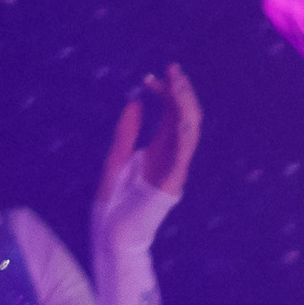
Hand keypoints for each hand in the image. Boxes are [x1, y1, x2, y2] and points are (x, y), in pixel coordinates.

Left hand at [92, 64, 201, 254]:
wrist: (113, 234)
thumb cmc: (114, 203)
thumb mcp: (115, 157)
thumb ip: (126, 131)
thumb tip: (135, 102)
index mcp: (160, 151)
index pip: (172, 115)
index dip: (165, 93)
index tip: (148, 78)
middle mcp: (172, 158)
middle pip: (186, 118)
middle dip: (181, 92)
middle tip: (171, 69)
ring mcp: (174, 170)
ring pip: (190, 131)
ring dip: (185, 105)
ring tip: (176, 82)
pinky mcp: (171, 182)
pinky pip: (184, 154)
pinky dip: (184, 132)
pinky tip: (179, 113)